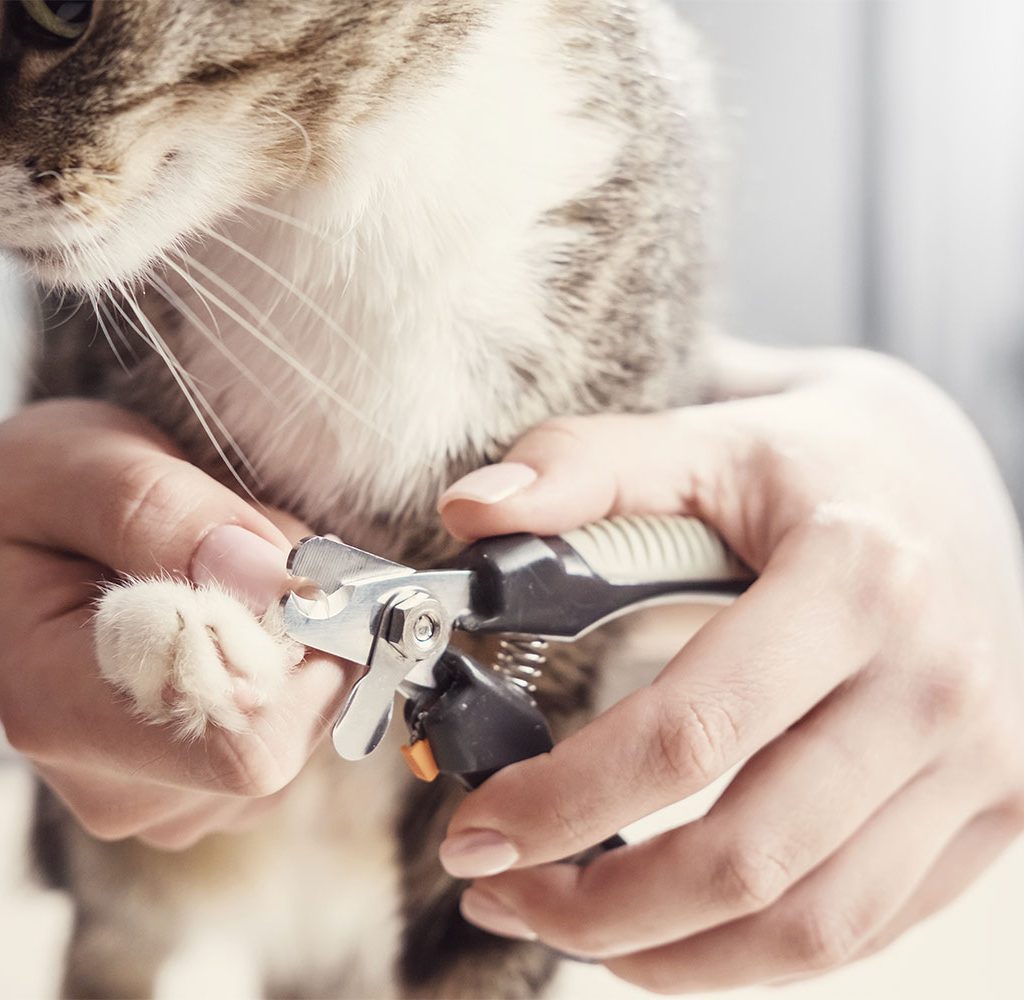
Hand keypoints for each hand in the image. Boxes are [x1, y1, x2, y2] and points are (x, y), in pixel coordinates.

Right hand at [0, 400, 347, 849]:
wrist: (17, 535)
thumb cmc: (37, 496)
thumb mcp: (82, 467)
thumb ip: (169, 516)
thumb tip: (277, 584)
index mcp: (63, 711)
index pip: (244, 745)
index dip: (300, 656)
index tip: (294, 572)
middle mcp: (115, 781)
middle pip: (288, 730)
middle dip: (298, 627)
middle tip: (242, 553)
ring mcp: (164, 796)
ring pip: (301, 725)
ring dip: (295, 637)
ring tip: (221, 580)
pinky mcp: (202, 785)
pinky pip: (295, 727)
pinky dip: (291, 660)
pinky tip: (231, 618)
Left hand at [435, 341, 1023, 991]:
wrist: (943, 486)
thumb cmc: (812, 468)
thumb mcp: (700, 443)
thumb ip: (580, 467)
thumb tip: (470, 507)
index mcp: (854, 579)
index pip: (691, 732)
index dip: (564, 802)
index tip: (479, 829)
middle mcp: (934, 680)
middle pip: (748, 859)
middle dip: (597, 906)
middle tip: (500, 891)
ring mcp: (981, 758)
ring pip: (811, 929)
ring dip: (668, 953)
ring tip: (570, 926)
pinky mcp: (994, 808)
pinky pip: (865, 926)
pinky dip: (752, 954)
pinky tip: (671, 925)